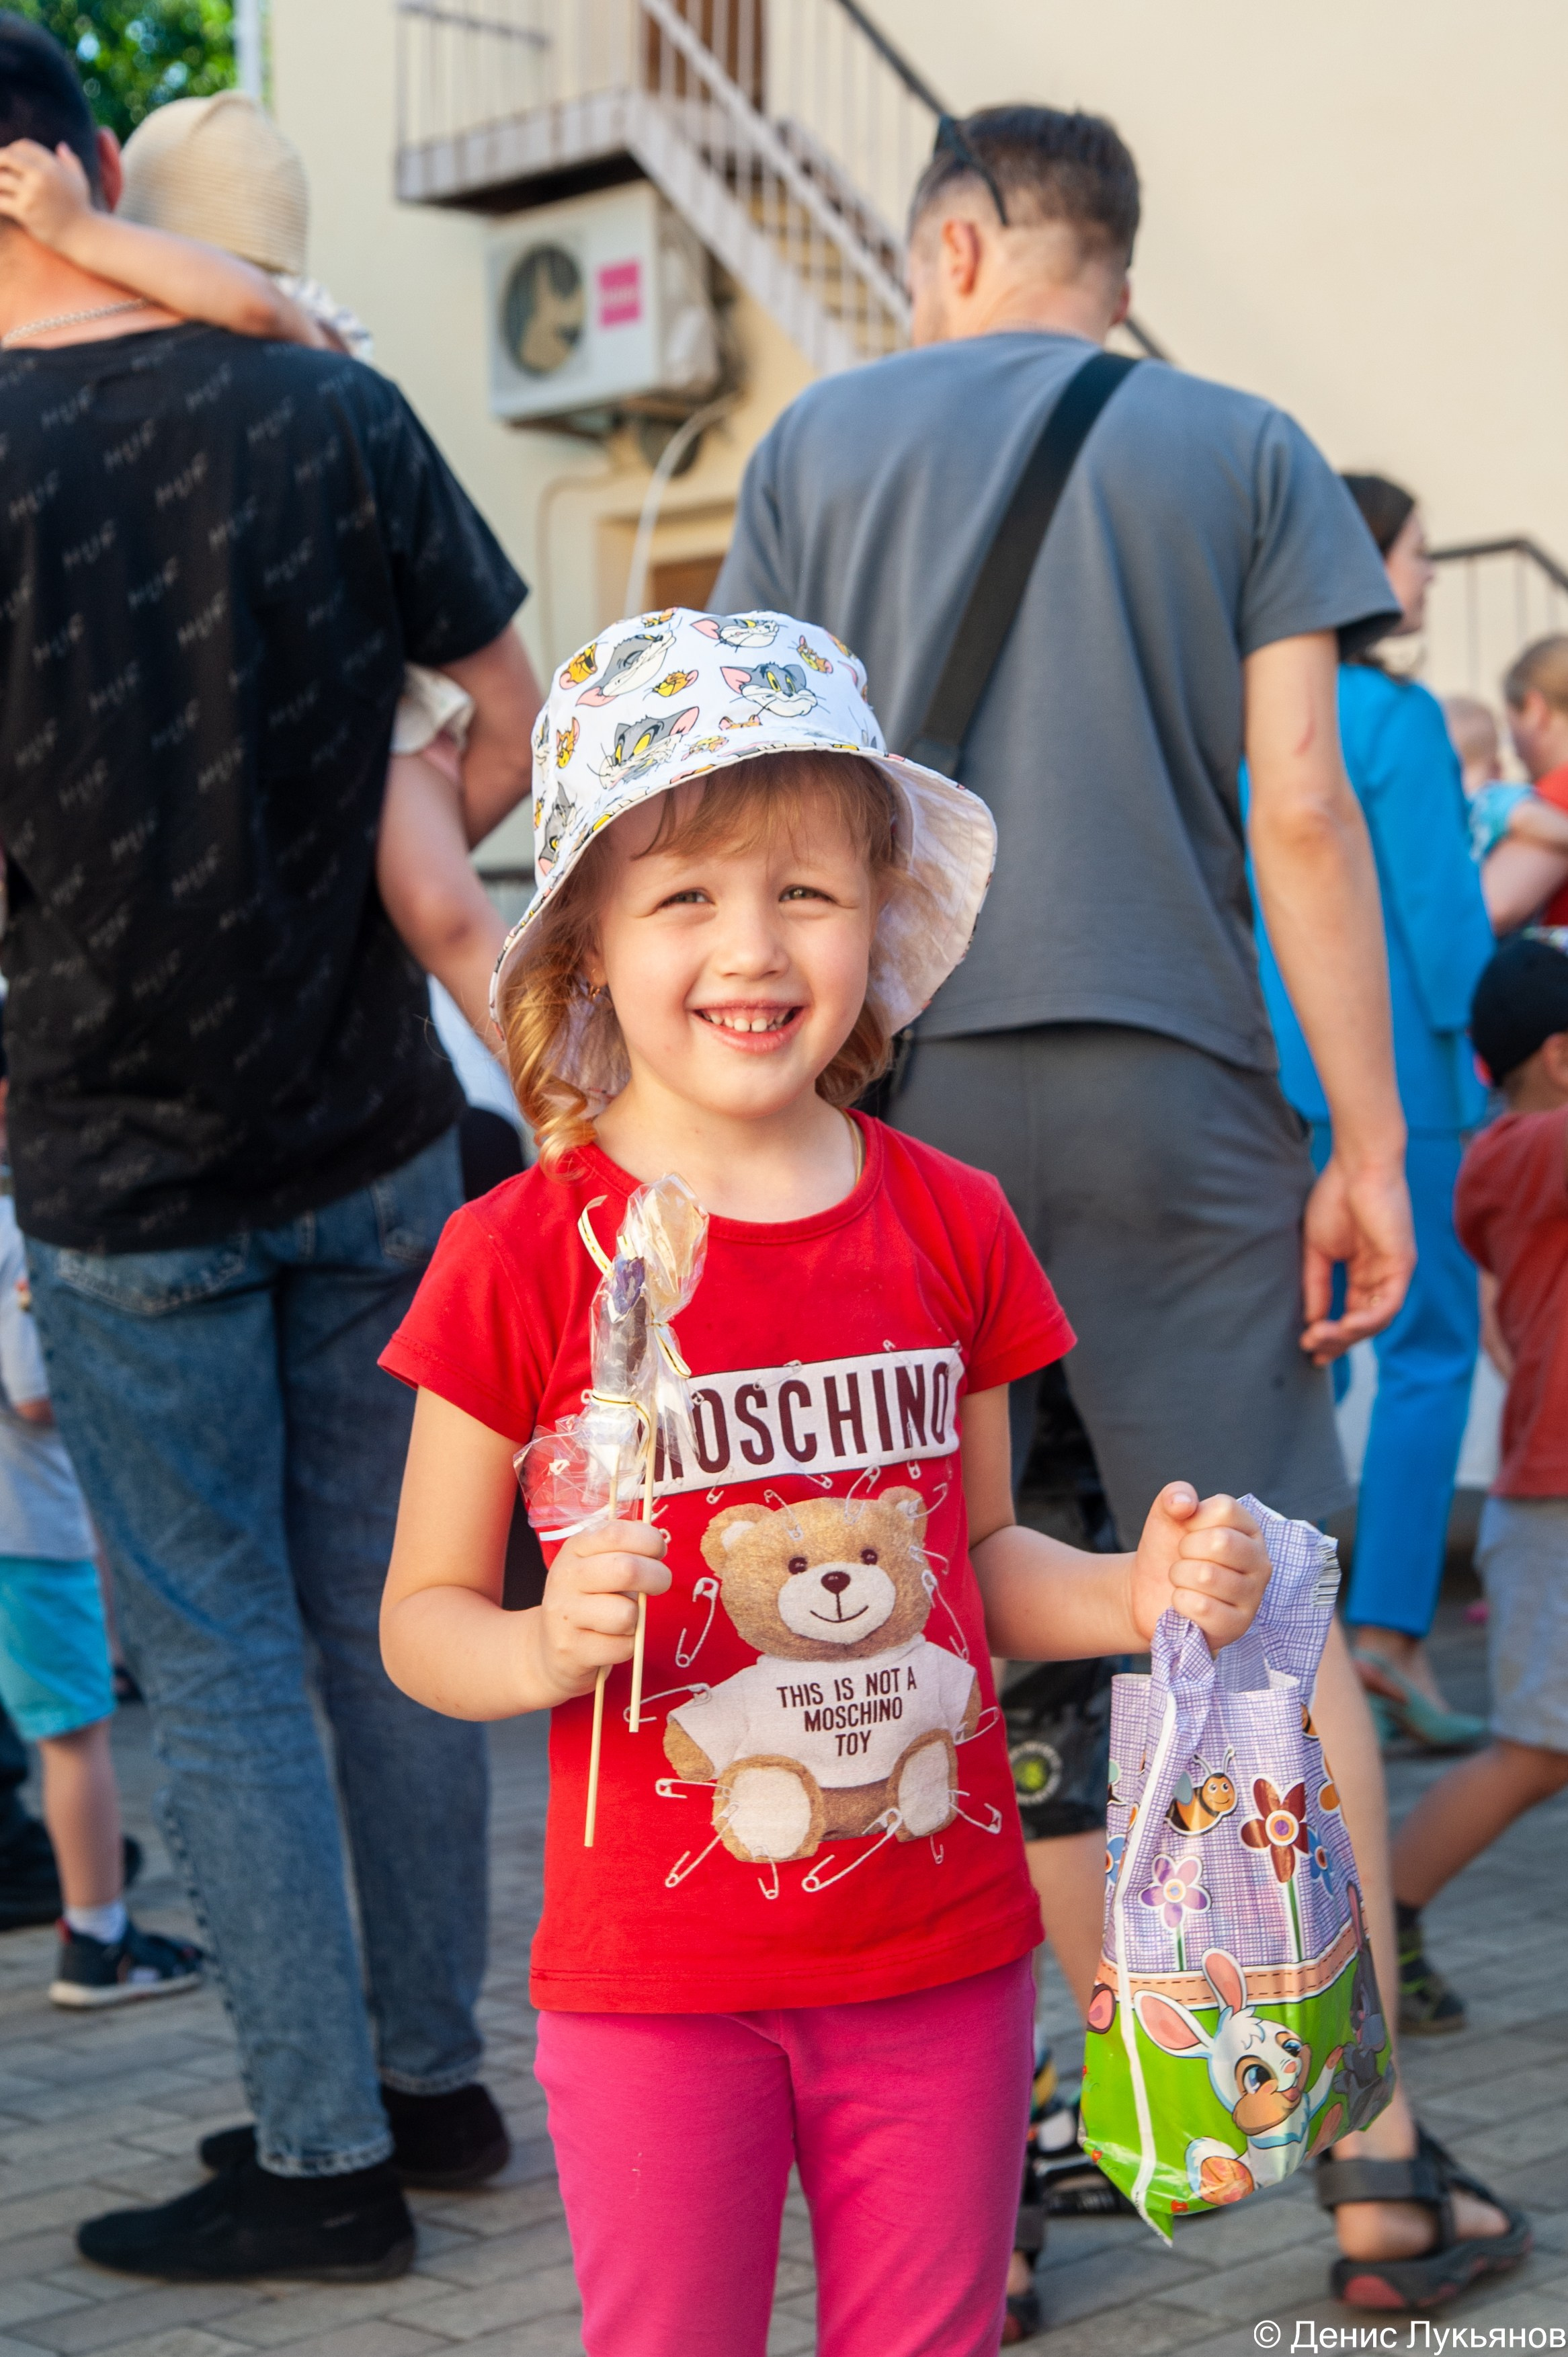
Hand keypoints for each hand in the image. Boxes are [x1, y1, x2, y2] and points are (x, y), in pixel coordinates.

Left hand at [0, 140, 92, 250]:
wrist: (82, 236)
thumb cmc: (80, 208)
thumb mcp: (79, 180)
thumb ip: (70, 160)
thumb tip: (61, 146)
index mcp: (52, 165)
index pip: (23, 146)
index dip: (12, 150)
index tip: (9, 161)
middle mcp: (41, 176)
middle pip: (7, 157)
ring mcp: (32, 194)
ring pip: (1, 179)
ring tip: (0, 190)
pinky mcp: (25, 211)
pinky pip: (1, 202)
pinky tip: (1, 205)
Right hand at [532, 1515, 670, 1702]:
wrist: (549, 1648)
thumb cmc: (590, 1600)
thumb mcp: (599, 1566)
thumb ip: (626, 1551)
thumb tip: (657, 1545)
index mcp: (575, 1548)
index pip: (616, 1533)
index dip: (649, 1540)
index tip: (659, 1552)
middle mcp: (565, 1577)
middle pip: (626, 1570)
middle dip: (657, 1577)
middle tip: (660, 1584)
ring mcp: (565, 1614)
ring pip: (626, 1614)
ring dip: (637, 1619)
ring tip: (624, 1619)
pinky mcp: (570, 1649)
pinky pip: (622, 1647)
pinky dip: (627, 1646)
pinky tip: (611, 1641)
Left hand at [1128, 1485, 1269, 1649]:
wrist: (1149, 1589)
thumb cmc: (1168, 1548)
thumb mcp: (1168, 1514)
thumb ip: (1176, 1495)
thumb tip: (1185, 1504)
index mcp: (1249, 1529)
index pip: (1224, 1509)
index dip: (1194, 1519)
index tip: (1187, 1531)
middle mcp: (1260, 1561)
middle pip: (1220, 1542)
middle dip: (1186, 1549)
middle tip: (1184, 1558)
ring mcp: (1253, 1596)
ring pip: (1207, 1576)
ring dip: (1179, 1576)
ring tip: (1183, 1581)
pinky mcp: (1238, 1626)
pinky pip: (1202, 1607)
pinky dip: (1180, 1602)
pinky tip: (1184, 1602)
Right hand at [1300, 1152, 1413, 1364]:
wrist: (1357, 1166)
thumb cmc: (1335, 1198)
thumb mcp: (1317, 1250)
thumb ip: (1317, 1285)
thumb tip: (1311, 1320)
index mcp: (1363, 1271)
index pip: (1351, 1314)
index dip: (1331, 1335)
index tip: (1307, 1347)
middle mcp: (1381, 1276)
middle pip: (1364, 1323)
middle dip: (1338, 1341)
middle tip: (1312, 1350)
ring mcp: (1394, 1272)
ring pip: (1377, 1319)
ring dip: (1348, 1335)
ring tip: (1320, 1338)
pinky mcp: (1402, 1264)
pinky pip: (1389, 1303)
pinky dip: (1367, 1319)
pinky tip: (1344, 1325)